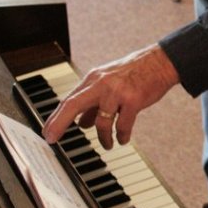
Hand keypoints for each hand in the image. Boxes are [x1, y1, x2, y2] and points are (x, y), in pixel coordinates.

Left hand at [42, 43, 179, 147]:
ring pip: (101, 122)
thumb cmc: (134, 74)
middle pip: (73, 104)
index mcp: (93, 79)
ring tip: (108, 144)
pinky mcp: (133, 100)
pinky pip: (122, 125)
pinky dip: (121, 136)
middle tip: (51, 139)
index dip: (55, 118)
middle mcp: (101, 84)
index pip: (69, 100)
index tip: (47, 132)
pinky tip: (122, 139)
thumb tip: (82, 124)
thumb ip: (94, 103)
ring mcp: (117, 92)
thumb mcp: (109, 84)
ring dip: (103, 138)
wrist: (160, 63)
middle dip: (59, 123)